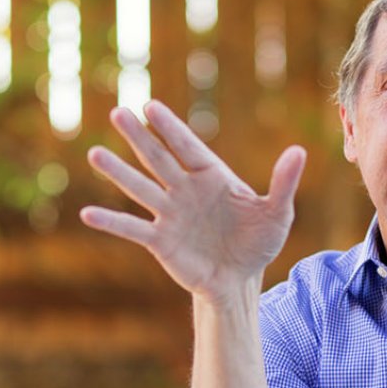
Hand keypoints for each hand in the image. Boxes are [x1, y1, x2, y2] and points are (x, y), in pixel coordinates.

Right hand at [80, 100, 305, 302]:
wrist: (239, 279)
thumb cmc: (257, 242)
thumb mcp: (276, 213)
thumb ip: (283, 183)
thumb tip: (299, 151)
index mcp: (211, 175)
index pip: (187, 146)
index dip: (170, 128)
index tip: (150, 107)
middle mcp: (185, 189)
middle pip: (158, 158)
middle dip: (138, 137)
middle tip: (117, 113)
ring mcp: (169, 213)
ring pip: (140, 188)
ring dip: (118, 172)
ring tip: (94, 154)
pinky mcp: (160, 241)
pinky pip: (132, 228)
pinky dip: (111, 222)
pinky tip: (87, 215)